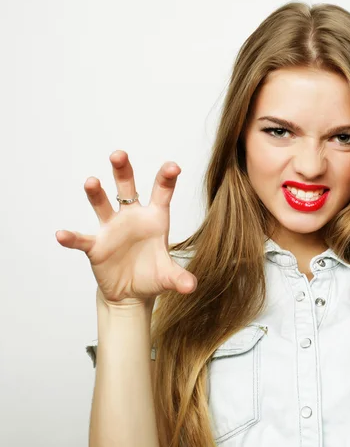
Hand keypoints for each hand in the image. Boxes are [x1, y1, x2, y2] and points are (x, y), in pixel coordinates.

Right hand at [55, 150, 197, 303]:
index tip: (173, 165)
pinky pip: (82, 239)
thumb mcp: (169, 277)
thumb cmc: (152, 276)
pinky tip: (62, 235)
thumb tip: (191, 287)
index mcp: (155, 218)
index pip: (162, 192)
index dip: (166, 178)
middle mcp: (132, 217)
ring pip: (103, 205)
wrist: (131, 293)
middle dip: (122, 170)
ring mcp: (112, 229)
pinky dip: (72, 238)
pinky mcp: (96, 246)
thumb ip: (180, 279)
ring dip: (96, 193)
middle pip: (126, 188)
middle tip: (119, 154)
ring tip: (92, 181)